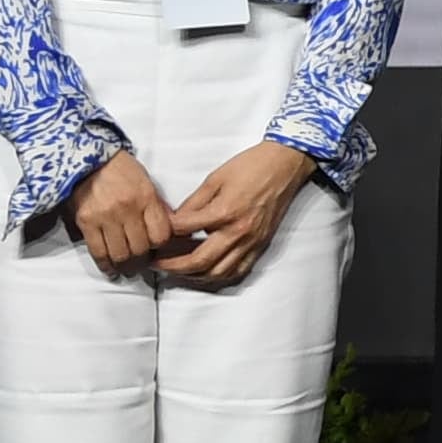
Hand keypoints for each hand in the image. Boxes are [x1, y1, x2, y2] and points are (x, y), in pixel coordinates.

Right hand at [62, 152, 176, 272]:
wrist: (86, 157)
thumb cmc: (118, 168)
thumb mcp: (145, 182)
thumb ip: (156, 207)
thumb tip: (169, 231)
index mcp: (146, 197)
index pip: (161, 235)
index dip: (160, 246)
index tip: (157, 248)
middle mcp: (127, 208)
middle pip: (141, 248)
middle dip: (143, 259)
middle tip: (141, 261)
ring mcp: (105, 216)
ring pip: (121, 254)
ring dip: (125, 265)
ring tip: (127, 266)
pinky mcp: (86, 222)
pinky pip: (98, 252)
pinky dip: (105, 265)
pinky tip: (110, 268)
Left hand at [156, 143, 315, 287]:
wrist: (285, 165)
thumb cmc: (252, 166)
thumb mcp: (215, 178)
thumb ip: (193, 202)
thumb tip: (174, 220)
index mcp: (224, 212)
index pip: (185, 230)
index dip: (165, 232)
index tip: (156, 233)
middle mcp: (238, 232)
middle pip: (198, 261)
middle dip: (172, 266)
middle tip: (156, 265)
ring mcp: (251, 242)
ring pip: (217, 272)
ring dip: (193, 276)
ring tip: (178, 271)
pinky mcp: (260, 246)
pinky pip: (238, 271)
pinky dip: (219, 276)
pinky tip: (206, 273)